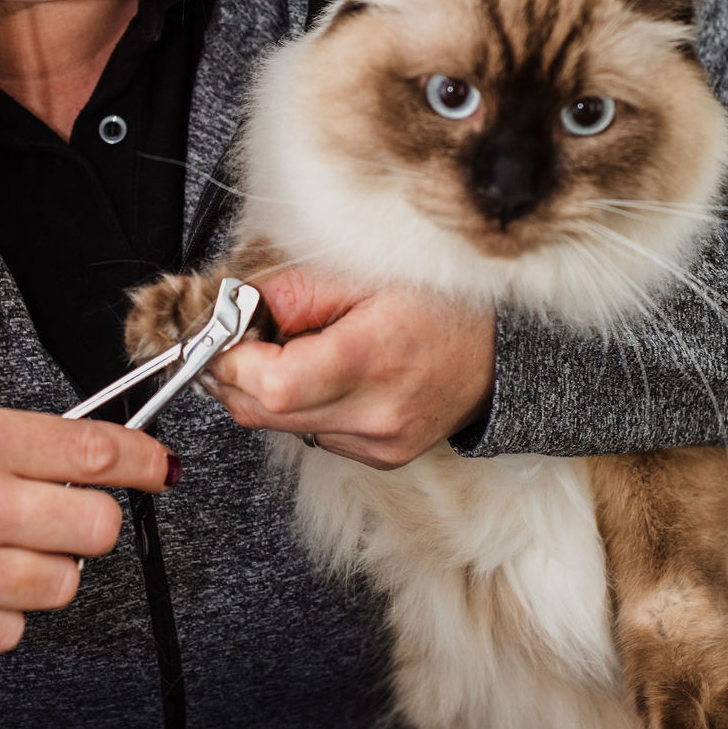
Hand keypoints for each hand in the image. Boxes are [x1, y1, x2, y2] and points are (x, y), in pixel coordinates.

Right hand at [0, 393, 172, 657]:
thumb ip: (8, 442)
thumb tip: (81, 460)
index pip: (95, 451)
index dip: (144, 461)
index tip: (163, 468)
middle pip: (96, 527)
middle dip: (87, 520)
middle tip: (56, 517)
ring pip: (61, 585)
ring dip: (42, 569)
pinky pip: (10, 634)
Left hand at [208, 271, 495, 468]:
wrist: (504, 349)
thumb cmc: (441, 301)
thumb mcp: (362, 272)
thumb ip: (290, 292)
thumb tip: (232, 308)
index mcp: (372, 359)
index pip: (272, 385)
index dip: (231, 361)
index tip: (223, 333)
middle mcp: (377, 414)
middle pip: (264, 413)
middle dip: (234, 375)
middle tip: (238, 336)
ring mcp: (379, 443)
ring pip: (282, 428)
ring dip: (267, 391)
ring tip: (295, 348)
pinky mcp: (381, 456)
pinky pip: (314, 435)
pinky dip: (302, 406)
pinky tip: (326, 374)